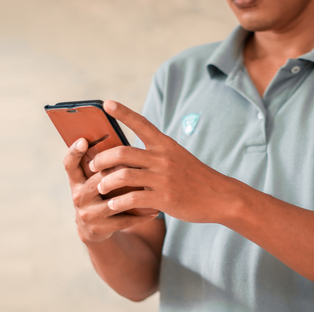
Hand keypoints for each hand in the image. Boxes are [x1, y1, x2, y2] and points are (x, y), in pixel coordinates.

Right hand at [63, 137, 159, 242]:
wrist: (95, 228)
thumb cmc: (102, 195)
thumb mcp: (96, 180)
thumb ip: (104, 165)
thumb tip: (123, 142)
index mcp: (76, 180)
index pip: (69, 163)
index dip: (74, 152)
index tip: (84, 140)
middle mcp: (78, 196)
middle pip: (98, 180)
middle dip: (118, 173)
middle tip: (137, 165)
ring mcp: (87, 213)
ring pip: (113, 202)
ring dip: (134, 196)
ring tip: (153, 189)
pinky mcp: (99, 228)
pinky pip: (123, 220)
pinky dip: (140, 216)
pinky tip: (155, 211)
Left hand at [90, 100, 238, 223]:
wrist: (221, 197)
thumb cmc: (195, 178)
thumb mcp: (178, 157)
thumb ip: (156, 154)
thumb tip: (129, 153)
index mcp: (165, 145)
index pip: (142, 123)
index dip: (123, 113)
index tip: (106, 103)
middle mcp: (163, 158)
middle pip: (123, 152)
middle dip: (101, 158)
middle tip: (92, 165)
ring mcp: (163, 178)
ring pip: (124, 175)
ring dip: (106, 182)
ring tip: (100, 187)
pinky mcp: (164, 198)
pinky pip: (133, 198)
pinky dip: (119, 202)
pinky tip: (113, 206)